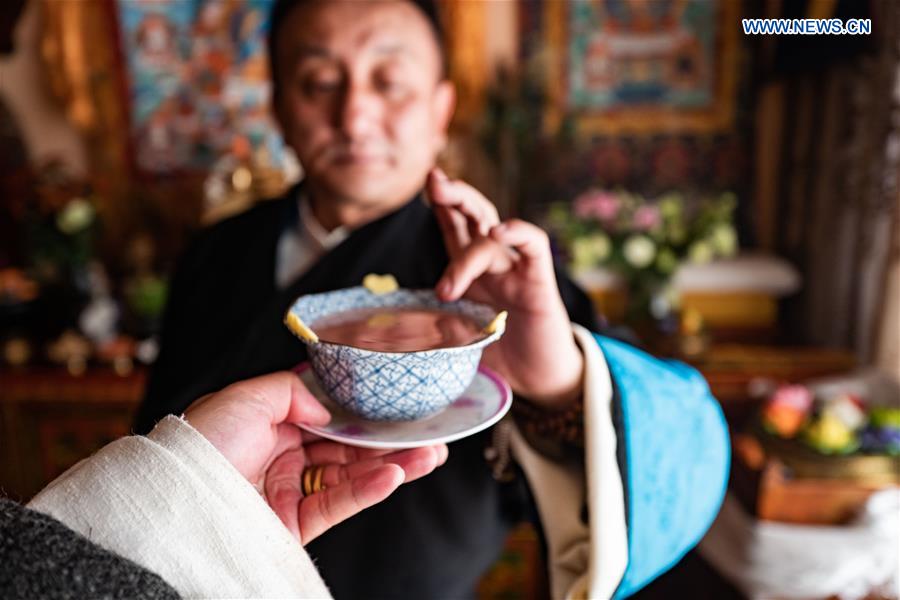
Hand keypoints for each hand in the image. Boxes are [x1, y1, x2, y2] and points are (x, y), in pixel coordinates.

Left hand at [184, 372, 447, 543]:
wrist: (176, 503)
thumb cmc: (201, 445)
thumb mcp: (244, 397)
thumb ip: (290, 392)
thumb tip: (326, 408)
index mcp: (268, 427)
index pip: (327, 419)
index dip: (362, 414)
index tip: (395, 407)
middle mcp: (282, 460)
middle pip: (347, 449)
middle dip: (389, 442)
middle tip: (429, 435)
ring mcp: (291, 494)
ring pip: (351, 477)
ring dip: (393, 465)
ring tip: (429, 455)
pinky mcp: (296, 526)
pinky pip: (340, 504)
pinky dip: (370, 488)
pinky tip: (395, 474)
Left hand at [427, 168, 583, 408]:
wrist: (539, 379)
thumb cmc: (499, 356)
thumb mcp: (455, 337)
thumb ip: (432, 326)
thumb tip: (393, 335)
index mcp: (472, 271)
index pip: (454, 227)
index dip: (440, 205)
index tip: (423, 185)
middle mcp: (494, 262)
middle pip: (474, 214)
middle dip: (453, 194)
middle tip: (433, 182)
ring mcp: (516, 269)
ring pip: (493, 227)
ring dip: (470, 228)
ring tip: (446, 251)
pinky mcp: (539, 282)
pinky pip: (533, 246)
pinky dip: (518, 233)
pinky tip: (500, 231)